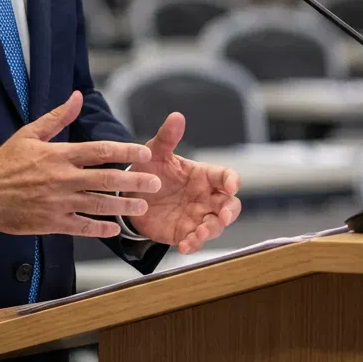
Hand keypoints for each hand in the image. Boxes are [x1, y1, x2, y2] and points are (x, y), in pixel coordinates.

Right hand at [0, 91, 161, 237]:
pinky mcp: (52, 223)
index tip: (144, 153)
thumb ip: (58, 117)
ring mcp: (59, 203)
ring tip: (141, 206)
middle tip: (155, 183)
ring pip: (98, 204)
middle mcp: (63, 179)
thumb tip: (77, 97)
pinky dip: (99, 229)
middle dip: (133, 181)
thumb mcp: (30, 134)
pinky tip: (114, 229)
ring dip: (122, 205)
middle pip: (106, 179)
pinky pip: (81, 227)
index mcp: (59, 155)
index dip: (124, 152)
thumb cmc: (6, 161)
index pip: (99, 151)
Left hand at [122, 112, 241, 253]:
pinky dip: (193, 245)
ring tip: (200, 233)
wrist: (130, 194)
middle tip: (223, 216)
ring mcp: (197, 216)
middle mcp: (205, 197)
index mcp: (203, 175)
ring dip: (211, 230)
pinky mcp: (185, 233)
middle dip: (230, 211)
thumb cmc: (149, 169)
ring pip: (215, 225)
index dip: (232, 181)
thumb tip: (177, 116)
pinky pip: (195, 241)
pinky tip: (185, 246)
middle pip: (230, 205)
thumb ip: (167, 137)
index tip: (231, 186)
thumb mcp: (155, 152)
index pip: (227, 177)